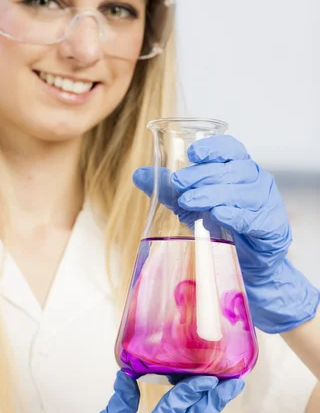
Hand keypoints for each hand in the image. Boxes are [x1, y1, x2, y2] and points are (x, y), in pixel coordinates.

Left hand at [133, 135, 319, 333]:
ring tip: (190, 201)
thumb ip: (169, 189)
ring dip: (214, 194)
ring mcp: (267, 202)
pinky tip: (219, 215)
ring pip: (243, 191)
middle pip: (233, 169)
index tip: (192, 153)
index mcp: (238, 168)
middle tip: (179, 182)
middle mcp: (256, 180)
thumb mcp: (191, 205)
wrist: (248, 264)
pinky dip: (236, 215)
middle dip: (203, 174)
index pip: (230, 149)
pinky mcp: (273, 227)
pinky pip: (255, 218)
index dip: (214, 148)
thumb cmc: (222, 226)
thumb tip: (138, 174)